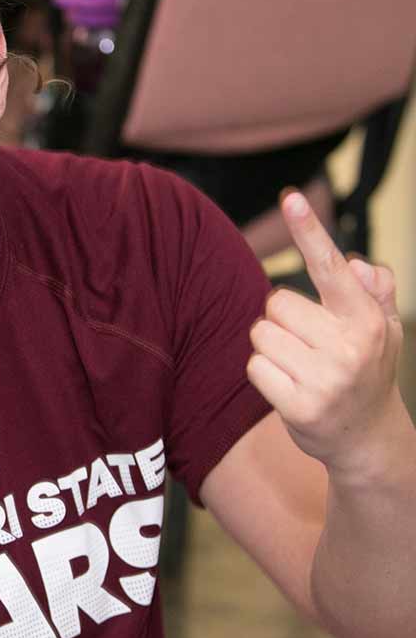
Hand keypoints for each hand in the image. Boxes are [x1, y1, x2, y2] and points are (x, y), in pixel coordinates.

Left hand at [247, 190, 404, 472]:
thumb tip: (356, 265)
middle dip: (283, 319)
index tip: (291, 198)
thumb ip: (372, 293)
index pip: (330, 267)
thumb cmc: (366, 371)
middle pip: (275, 302)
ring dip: (271, 347)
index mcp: (367, 320)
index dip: (309, 230)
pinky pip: (254, 367)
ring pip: (260, 334)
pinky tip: (290, 388)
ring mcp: (325, 379)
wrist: (367, 440)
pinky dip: (264, 374)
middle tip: (308, 344)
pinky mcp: (299, 407)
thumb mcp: (383, 330)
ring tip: (300, 366)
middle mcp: (349, 347)